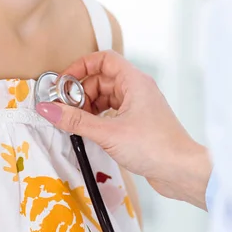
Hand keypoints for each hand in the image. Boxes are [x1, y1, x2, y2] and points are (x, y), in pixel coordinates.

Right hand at [36, 50, 210, 209]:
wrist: (182, 172)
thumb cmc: (155, 147)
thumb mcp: (108, 132)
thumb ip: (76, 120)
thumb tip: (49, 109)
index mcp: (134, 81)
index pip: (103, 59)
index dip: (81, 66)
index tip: (64, 82)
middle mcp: (137, 89)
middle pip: (101, 79)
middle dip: (81, 92)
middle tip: (65, 108)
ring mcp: (139, 106)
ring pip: (106, 96)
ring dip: (89, 106)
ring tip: (76, 122)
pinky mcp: (138, 122)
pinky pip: (112, 111)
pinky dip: (98, 117)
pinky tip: (90, 130)